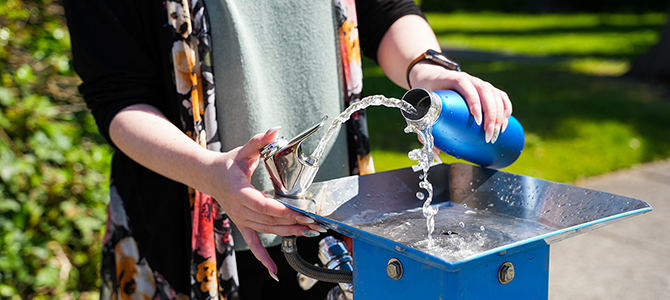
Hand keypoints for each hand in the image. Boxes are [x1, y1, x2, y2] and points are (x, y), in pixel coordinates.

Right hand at [201, 127, 325, 276]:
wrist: (209, 176)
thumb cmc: (228, 163)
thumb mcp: (244, 150)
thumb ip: (259, 140)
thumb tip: (275, 130)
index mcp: (240, 191)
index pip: (262, 204)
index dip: (281, 210)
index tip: (298, 212)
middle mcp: (239, 209)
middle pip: (269, 220)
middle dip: (293, 221)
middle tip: (314, 222)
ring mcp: (241, 219)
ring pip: (267, 231)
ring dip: (289, 233)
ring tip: (309, 232)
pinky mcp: (243, 225)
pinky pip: (253, 244)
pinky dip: (263, 258)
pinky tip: (274, 271)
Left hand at [408, 62, 512, 143]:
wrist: (430, 76)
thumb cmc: (427, 92)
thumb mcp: (422, 106)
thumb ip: (426, 127)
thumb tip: (435, 153)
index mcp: (452, 79)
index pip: (466, 86)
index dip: (474, 102)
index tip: (477, 120)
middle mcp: (469, 79)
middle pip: (485, 92)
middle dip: (491, 115)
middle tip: (489, 134)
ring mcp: (479, 83)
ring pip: (495, 94)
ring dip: (500, 114)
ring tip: (497, 133)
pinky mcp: (486, 88)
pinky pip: (500, 95)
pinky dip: (505, 107)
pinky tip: (506, 121)